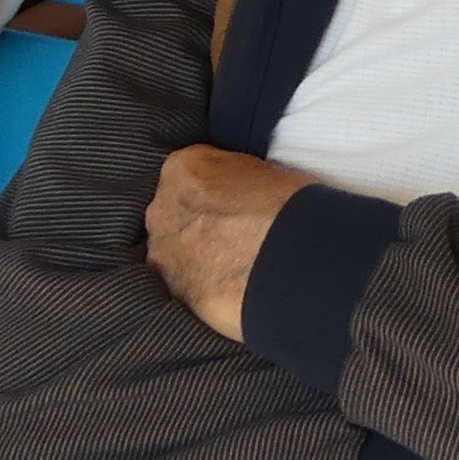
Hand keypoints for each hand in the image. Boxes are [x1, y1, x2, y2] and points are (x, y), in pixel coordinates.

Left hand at [145, 146, 314, 340]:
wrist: (295, 260)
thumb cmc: (290, 211)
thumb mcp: (259, 170)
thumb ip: (228, 180)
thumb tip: (230, 194)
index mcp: (182, 169)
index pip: (185, 176)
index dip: (209, 193)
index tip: (226, 204)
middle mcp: (163, 208)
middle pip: (173, 215)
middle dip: (196, 225)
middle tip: (230, 237)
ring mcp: (165, 252)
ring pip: (173, 253)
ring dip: (195, 258)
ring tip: (232, 266)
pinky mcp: (175, 291)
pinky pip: (183, 286)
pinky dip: (201, 287)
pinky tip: (228, 286)